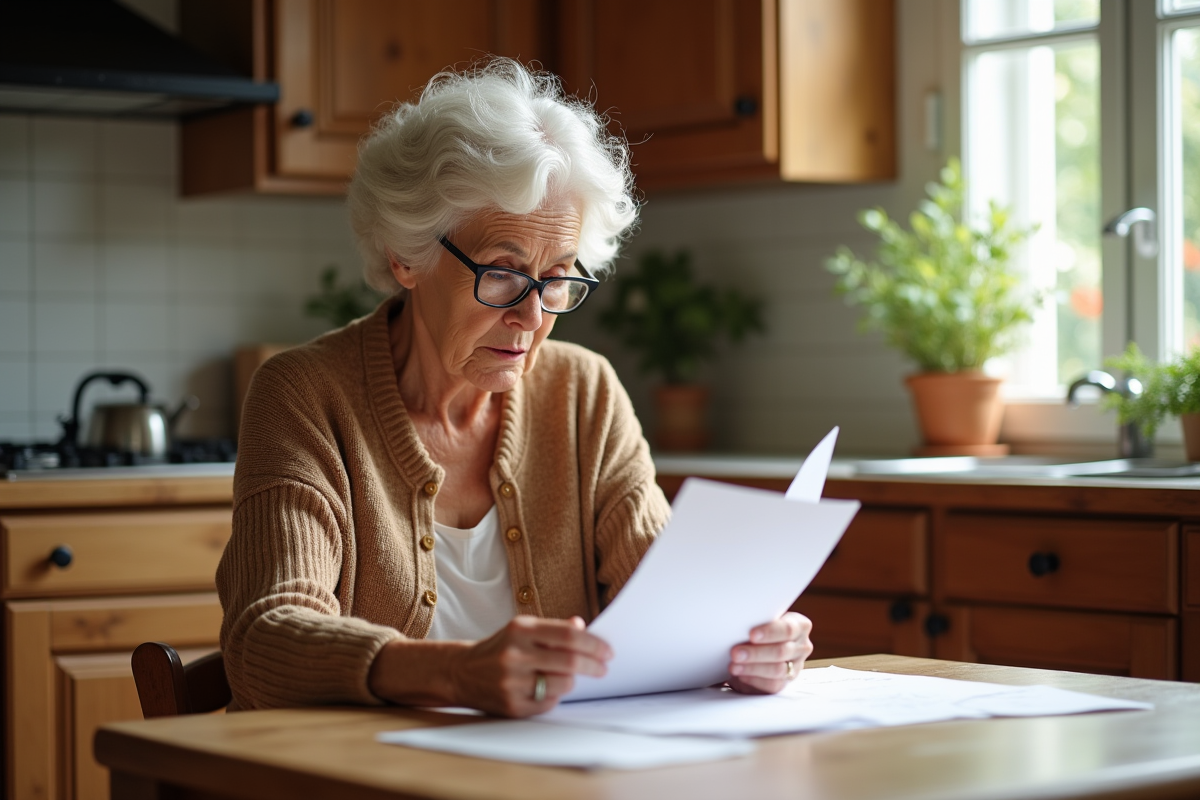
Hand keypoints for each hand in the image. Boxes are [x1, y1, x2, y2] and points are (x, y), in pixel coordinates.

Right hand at [450, 615, 611, 716]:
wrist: (461, 672)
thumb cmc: (500, 648)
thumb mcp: (523, 630)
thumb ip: (554, 629)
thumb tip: (583, 627)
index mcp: (520, 630)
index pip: (569, 635)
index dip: (594, 644)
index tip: (607, 651)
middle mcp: (515, 655)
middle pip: (570, 661)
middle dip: (593, 665)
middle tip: (603, 668)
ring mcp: (512, 682)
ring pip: (563, 684)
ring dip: (573, 681)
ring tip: (571, 677)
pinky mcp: (512, 706)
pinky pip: (549, 702)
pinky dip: (555, 695)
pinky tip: (548, 688)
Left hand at [726, 611, 812, 694]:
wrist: (762, 645)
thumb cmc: (761, 628)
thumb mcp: (763, 619)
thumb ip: (758, 620)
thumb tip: (740, 624)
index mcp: (800, 625)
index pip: (788, 629)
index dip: (769, 632)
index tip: (751, 634)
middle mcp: (802, 646)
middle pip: (782, 652)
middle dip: (756, 653)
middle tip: (736, 653)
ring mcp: (796, 666)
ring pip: (777, 670)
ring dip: (753, 668)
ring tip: (734, 666)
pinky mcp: (786, 682)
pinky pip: (772, 685)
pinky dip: (754, 680)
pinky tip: (741, 675)